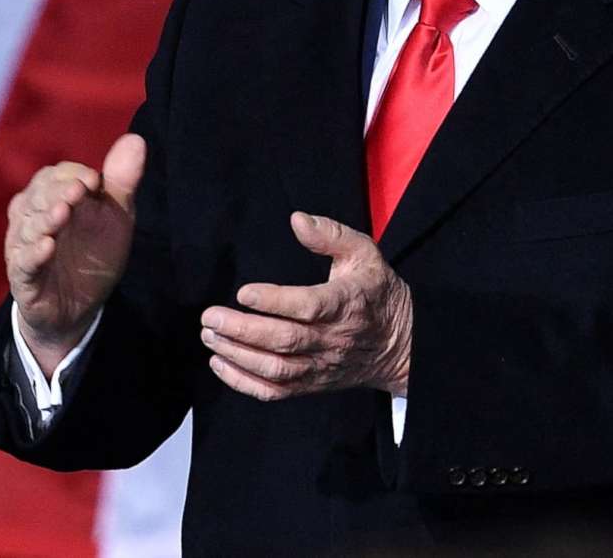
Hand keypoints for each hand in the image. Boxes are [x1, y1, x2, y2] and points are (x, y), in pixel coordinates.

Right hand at [6, 132, 144, 370]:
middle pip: (37, 195)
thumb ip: (122, 180)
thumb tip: (136, 139)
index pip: (53, 175)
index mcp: (51, 197)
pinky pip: (23, 262)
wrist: (78, 308)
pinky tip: (48, 247)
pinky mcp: (22, 276)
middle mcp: (31, 216)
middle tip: (77, 192)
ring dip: (44, 219)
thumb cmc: (92, 254)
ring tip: (61, 215)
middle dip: (56, 193)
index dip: (72, 175)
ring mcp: (24, 246)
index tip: (94, 181)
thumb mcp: (114, 217)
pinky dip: (34, 253)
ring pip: (27, 226)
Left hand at [201, 212, 413, 400]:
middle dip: (242, 331)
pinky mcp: (312, 384)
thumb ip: (331, 235)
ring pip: (276, 369)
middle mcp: (332, 339)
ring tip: (210, 337)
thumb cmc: (376, 293)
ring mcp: (321, 365)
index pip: (308, 306)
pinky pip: (275, 391)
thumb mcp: (364, 254)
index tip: (244, 293)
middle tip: (210, 317)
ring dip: (238, 355)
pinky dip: (244, 382)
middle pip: (284, 341)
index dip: (274, 302)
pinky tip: (220, 363)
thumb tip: (297, 220)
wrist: (402, 346)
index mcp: (346, 304)